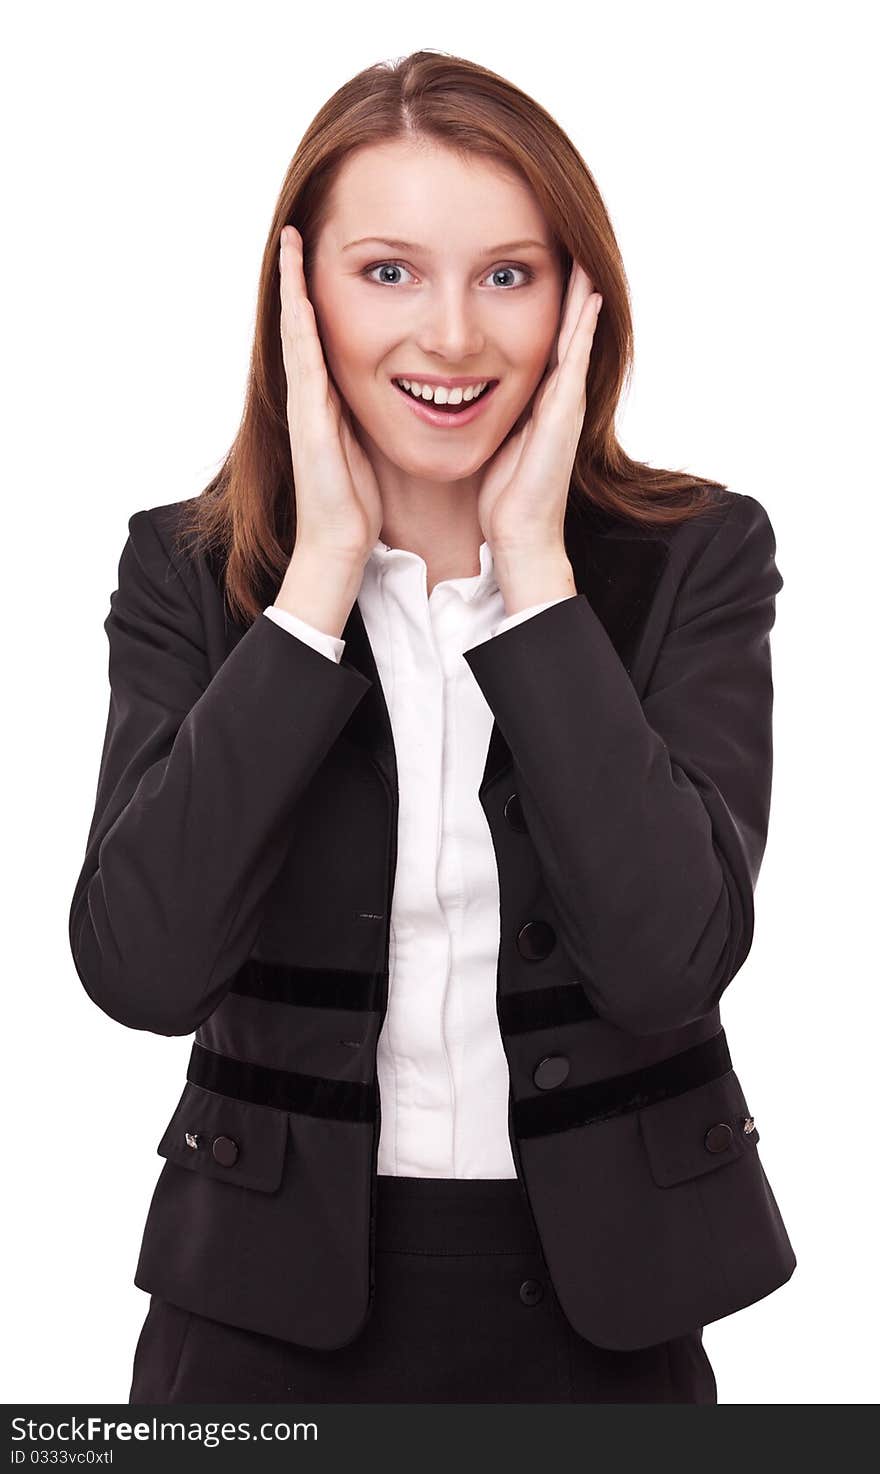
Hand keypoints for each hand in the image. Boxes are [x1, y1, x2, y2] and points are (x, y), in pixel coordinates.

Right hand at [279, 225, 383, 561]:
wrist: (340, 541)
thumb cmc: (358, 500)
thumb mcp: (370, 443)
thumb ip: (373, 413)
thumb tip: (398, 391)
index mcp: (329, 398)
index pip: (322, 334)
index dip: (319, 294)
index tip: (322, 255)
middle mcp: (311, 394)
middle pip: (302, 322)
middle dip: (298, 277)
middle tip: (297, 230)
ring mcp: (305, 402)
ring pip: (296, 331)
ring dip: (292, 286)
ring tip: (291, 242)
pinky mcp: (307, 415)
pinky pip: (302, 359)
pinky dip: (298, 323)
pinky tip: (297, 293)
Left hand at [476, 262, 602, 553]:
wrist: (519, 535)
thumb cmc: (500, 497)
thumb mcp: (489, 439)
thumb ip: (485, 411)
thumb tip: (454, 391)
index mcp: (536, 400)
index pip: (540, 338)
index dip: (540, 303)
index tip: (534, 263)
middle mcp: (557, 397)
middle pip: (566, 329)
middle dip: (568, 289)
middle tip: (570, 242)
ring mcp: (565, 404)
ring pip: (576, 336)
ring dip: (581, 296)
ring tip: (585, 253)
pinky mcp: (565, 415)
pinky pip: (576, 360)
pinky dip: (584, 327)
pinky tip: (588, 297)